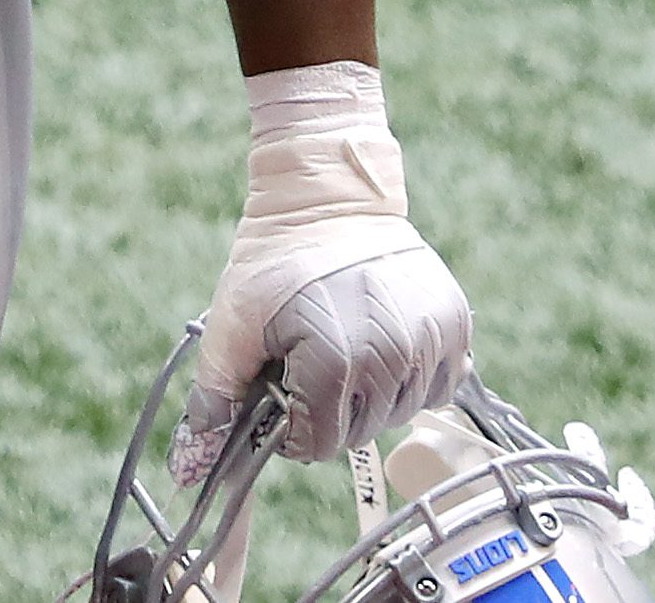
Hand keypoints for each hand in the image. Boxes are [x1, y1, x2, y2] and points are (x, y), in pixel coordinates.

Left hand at [175, 62, 472, 468]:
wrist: (331, 198)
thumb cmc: (276, 260)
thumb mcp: (232, 321)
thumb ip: (216, 391)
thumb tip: (198, 456)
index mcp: (336, 362)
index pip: (318, 443)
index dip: (293, 427)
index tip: (285, 391)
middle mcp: (392, 357)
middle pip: (360, 431)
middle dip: (330, 411)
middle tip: (312, 364)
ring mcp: (432, 341)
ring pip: (400, 411)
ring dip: (372, 396)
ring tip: (347, 347)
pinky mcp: (456, 325)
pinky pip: (437, 385)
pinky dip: (411, 378)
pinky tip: (384, 344)